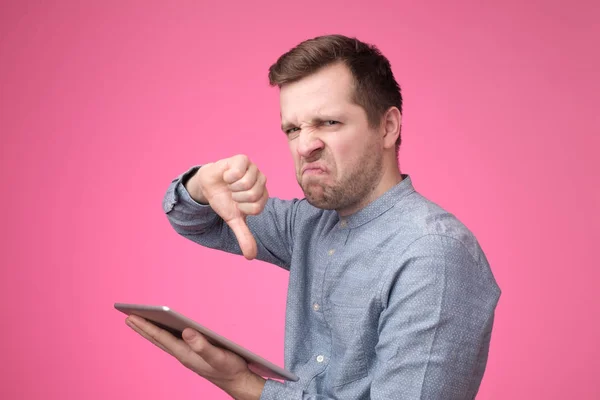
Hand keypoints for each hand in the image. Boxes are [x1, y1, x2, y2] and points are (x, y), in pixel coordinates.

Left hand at [125, 315, 265, 399]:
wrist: (238, 381)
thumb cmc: (230, 369)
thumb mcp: (218, 356)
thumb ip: (202, 345)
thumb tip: (186, 331)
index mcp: (186, 354)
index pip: (161, 337)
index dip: (147, 326)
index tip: (133, 317)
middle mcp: (183, 355)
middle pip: (158, 340)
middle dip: (143, 328)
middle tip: (129, 318)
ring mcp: (187, 356)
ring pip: (164, 342)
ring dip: (151, 332)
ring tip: (141, 323)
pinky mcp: (193, 355)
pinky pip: (172, 343)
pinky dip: (163, 335)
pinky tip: (164, 331)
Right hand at [186, 155, 267, 259]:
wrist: (208, 185)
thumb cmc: (224, 200)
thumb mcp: (233, 220)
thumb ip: (244, 236)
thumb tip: (251, 257)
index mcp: (263, 195)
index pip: (256, 208)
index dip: (242, 208)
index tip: (236, 204)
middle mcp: (261, 181)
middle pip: (253, 195)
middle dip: (237, 197)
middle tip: (232, 193)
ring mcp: (253, 169)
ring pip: (246, 184)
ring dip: (232, 187)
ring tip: (229, 185)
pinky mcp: (242, 159)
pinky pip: (238, 172)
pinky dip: (228, 177)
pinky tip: (227, 175)